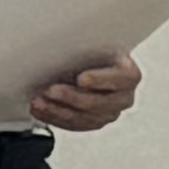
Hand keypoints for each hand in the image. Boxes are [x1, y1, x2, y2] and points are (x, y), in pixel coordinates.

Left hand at [27, 52, 142, 132]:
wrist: (86, 61)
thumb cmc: (91, 49)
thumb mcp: (90, 44)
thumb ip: (83, 47)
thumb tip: (62, 45)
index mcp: (128, 72)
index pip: (123, 78)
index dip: (101, 80)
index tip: (80, 78)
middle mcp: (124, 96)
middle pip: (101, 103)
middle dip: (73, 98)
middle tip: (51, 90)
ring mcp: (110, 112)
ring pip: (86, 118)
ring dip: (59, 111)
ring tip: (39, 102)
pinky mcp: (94, 121)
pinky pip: (75, 125)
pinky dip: (55, 118)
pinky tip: (41, 110)